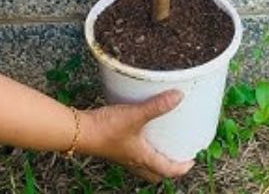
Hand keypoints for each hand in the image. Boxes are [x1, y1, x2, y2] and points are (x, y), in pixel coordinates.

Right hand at [79, 90, 193, 181]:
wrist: (77, 130)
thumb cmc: (105, 128)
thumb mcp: (135, 115)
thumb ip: (157, 106)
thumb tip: (179, 96)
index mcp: (141, 158)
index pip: (166, 170)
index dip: (181, 168)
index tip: (192, 161)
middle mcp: (132, 160)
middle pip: (154, 173)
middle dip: (167, 168)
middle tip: (178, 156)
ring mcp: (122, 155)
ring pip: (142, 165)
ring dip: (154, 160)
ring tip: (163, 145)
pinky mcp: (114, 147)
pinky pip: (132, 153)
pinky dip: (141, 149)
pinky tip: (142, 133)